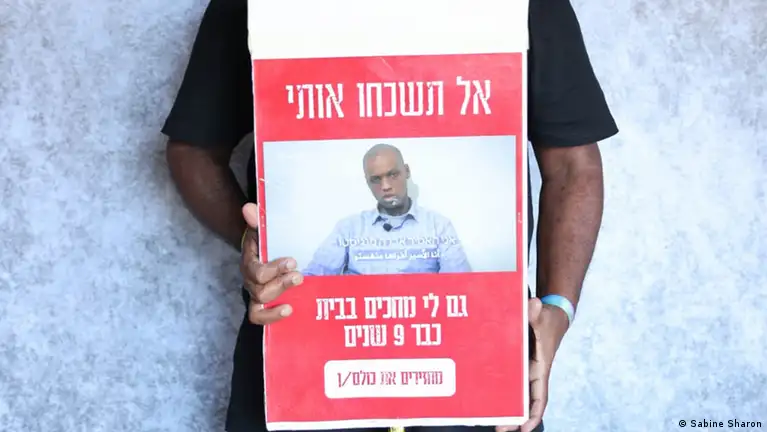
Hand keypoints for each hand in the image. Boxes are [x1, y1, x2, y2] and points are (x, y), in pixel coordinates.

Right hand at [240, 203, 303, 324]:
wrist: (266, 252)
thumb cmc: (266, 242)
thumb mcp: (262, 229)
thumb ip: (257, 220)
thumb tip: (249, 208)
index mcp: (250, 262)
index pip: (255, 271)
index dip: (273, 269)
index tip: (292, 261)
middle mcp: (250, 280)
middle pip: (259, 289)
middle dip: (280, 283)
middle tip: (298, 275)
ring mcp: (256, 293)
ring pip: (260, 302)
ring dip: (280, 296)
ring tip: (297, 287)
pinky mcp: (264, 304)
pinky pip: (259, 316)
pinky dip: (272, 317)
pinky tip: (290, 310)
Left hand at [496, 297, 568, 431]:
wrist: (551, 314)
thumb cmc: (549, 318)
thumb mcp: (543, 314)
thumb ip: (537, 312)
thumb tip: (535, 304)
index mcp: (541, 368)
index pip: (540, 397)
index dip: (534, 414)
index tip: (525, 428)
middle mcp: (533, 372)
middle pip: (524, 401)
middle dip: (514, 417)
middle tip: (499, 430)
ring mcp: (524, 369)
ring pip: (515, 394)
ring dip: (506, 407)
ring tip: (491, 422)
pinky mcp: (516, 363)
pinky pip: (508, 381)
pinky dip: (500, 390)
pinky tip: (487, 397)